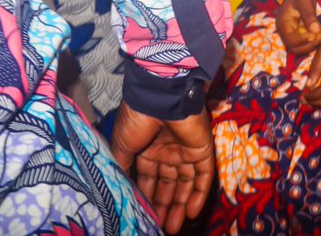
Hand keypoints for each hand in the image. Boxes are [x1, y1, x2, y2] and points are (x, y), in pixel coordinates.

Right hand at [109, 104, 215, 234]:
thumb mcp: (121, 146)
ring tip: (173, 228)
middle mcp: (167, 151)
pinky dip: (199, 194)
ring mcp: (186, 151)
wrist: (160, 98)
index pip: (148, 179)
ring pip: (185, 183)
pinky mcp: (203, 149)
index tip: (141, 217)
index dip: (146, 198)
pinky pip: (204, 175)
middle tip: (159, 228)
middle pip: (167, 184)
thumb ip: (122, 167)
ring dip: (180, 206)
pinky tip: (192, 213)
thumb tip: (116, 187)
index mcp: (147, 149)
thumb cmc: (137, 120)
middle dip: (163, 206)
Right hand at [276, 0, 320, 55]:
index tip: (316, 35)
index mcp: (283, 23)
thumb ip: (309, 16)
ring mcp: (293, 34)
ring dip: (316, 44)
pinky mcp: (301, 35)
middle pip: (295, 48)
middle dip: (311, 44)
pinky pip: (308, 43)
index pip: (290, 39)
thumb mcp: (305, 1)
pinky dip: (317, 40)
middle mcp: (286, 32)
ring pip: (302, 48)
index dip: (303, 40)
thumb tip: (315, 31)